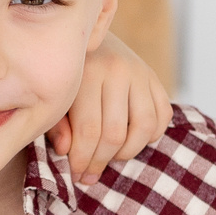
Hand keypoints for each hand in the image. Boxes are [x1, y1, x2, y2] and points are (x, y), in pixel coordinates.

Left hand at [51, 30, 171, 181]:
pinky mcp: (155, 77)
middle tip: (89, 176)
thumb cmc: (64, 77)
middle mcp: (117, 69)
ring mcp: (140, 72)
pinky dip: (150, 135)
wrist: (86, 38)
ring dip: (128, 152)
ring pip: (144, 127)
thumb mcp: (53, 99)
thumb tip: (65, 150)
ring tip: (111, 158)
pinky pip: (162, 116)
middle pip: (116, 134)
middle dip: (101, 162)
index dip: (83, 160)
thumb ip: (56, 124)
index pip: (89, 131)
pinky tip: (130, 140)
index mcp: (86, 73)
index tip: (76, 175)